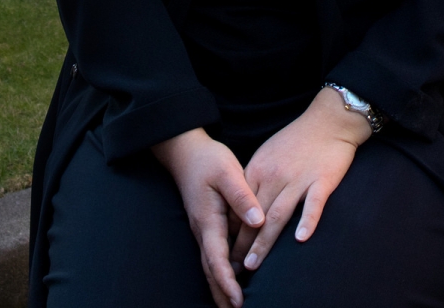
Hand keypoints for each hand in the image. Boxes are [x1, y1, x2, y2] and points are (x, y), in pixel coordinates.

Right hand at [152, 128, 264, 307]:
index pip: (217, 259)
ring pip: (210, 264)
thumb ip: (242, 197)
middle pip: (211, 270)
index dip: (227, 282)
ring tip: (232, 305)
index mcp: (208, 220)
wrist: (186, 150)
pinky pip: (212, 253)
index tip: (239, 300)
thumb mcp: (227, 172)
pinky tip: (230, 277)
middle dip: (222, 293)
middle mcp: (202, 229)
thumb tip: (258, 221)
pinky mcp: (206, 223)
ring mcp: (202, 228)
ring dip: (220, 285)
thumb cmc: (208, 159)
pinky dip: (219, 271)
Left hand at [230, 86, 370, 274]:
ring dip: (264, 242)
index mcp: (259, 169)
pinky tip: (300, 239)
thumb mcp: (268, 155)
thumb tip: (243, 207)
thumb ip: (256, 179)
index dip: (232, 231)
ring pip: (277, 215)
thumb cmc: (297, 139)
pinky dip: (307, 221)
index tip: (224, 252)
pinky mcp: (322, 180)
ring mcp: (298, 179)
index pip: (240, 206)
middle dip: (243, 244)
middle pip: (255, 216)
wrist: (328, 120)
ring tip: (254, 264)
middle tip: (233, 269)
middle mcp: (275, 176)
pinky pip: (313, 204)